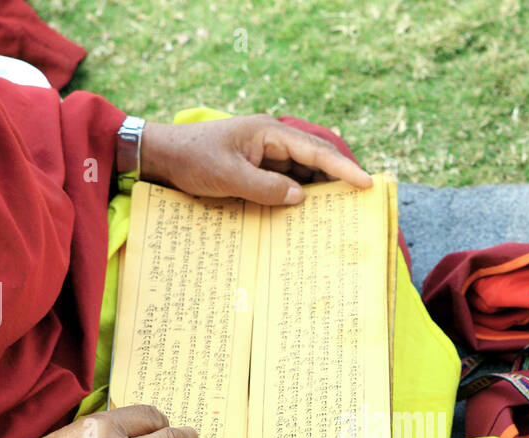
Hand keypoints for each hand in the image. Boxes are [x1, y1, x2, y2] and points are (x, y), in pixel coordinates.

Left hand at [139, 114, 372, 204]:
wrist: (162, 155)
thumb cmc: (192, 159)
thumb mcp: (228, 176)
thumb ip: (265, 188)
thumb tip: (300, 198)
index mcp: (269, 133)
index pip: (315, 150)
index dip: (343, 168)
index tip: (366, 183)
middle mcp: (272, 140)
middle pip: (315, 159)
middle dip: (338, 178)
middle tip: (362, 201)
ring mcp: (265, 155)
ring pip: (302, 172)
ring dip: (319, 190)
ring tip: (341, 213)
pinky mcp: (257, 169)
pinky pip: (285, 182)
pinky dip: (299, 196)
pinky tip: (308, 214)